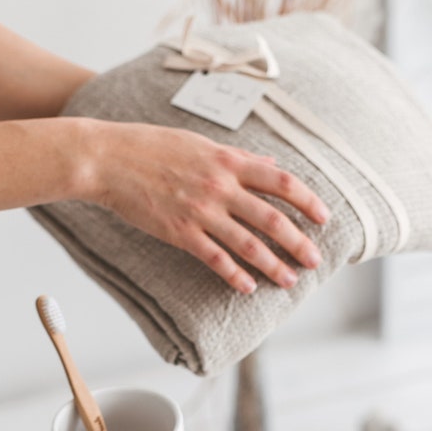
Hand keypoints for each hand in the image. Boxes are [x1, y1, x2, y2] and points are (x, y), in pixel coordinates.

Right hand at [79, 121, 329, 293]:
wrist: (108, 158)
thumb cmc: (151, 146)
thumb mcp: (200, 143)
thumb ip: (238, 158)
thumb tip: (270, 165)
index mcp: (228, 161)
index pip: (281, 182)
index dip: (307, 201)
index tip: (324, 217)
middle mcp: (220, 186)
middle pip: (272, 219)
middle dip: (298, 243)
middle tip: (314, 261)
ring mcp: (201, 211)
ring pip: (248, 244)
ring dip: (273, 265)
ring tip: (288, 280)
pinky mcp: (180, 232)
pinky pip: (215, 259)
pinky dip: (234, 275)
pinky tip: (248, 287)